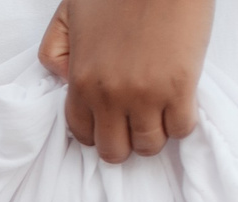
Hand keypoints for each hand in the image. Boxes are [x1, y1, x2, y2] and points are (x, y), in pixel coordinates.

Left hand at [38, 0, 213, 162]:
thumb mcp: (70, 12)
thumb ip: (56, 49)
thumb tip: (64, 81)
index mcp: (80, 79)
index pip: (82, 134)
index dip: (98, 130)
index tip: (110, 119)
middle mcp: (109, 96)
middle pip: (114, 151)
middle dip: (124, 140)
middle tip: (136, 120)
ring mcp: (145, 95)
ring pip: (149, 146)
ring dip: (154, 133)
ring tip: (159, 111)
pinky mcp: (179, 88)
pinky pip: (181, 130)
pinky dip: (181, 122)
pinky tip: (180, 101)